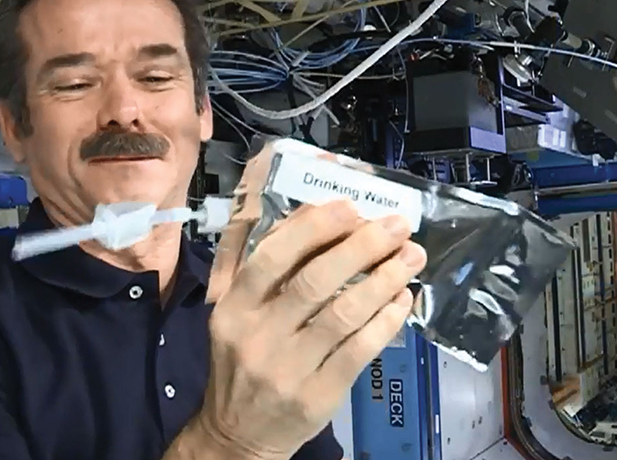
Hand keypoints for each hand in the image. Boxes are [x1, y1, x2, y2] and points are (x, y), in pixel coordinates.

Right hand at [196, 201, 425, 459]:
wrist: (238, 434)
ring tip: (410, 258)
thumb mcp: (236, 313)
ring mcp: (288, 369)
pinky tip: (402, 300)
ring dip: (384, 280)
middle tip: (397, 226)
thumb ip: (266, 267)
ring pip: (344, 314)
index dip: (314, 228)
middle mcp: (257, 336)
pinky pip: (360, 350)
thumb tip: (313, 216)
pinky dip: (386, 320)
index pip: (272, 257)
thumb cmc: (242, 360)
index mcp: (233, 307)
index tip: (351, 208)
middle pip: (314, 280)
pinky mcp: (318, 395)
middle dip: (362, 246)